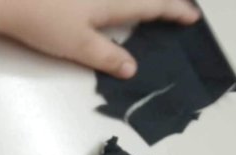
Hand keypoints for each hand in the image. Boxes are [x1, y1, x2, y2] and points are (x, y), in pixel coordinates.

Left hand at [0, 0, 199, 78]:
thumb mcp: (78, 45)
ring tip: (146, 12)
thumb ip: (106, 56)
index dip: (174, 11)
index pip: (152, 5)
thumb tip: (131, 68)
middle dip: (160, 3)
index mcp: (111, 2)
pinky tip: (109, 14)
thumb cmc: (42, 19)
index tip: (192, 17)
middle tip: (174, 10)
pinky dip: (117, 4)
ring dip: (139, 3)